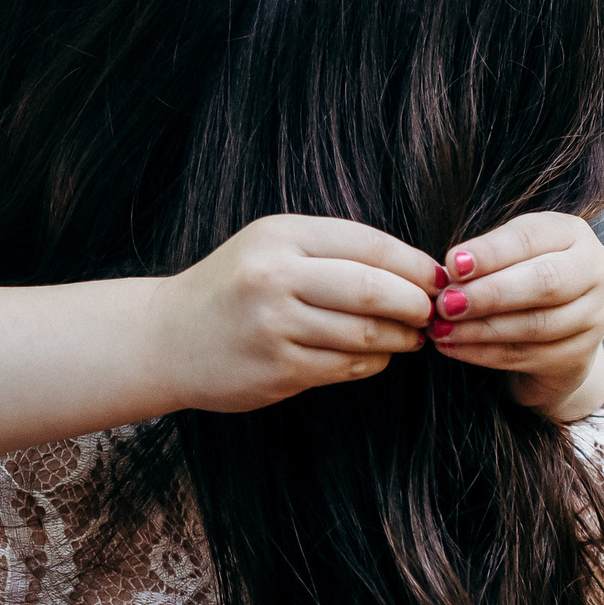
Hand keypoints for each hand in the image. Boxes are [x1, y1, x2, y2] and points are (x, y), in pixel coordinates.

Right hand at [154, 215, 437, 414]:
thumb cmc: (231, 289)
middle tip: (431, 312)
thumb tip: (415, 271)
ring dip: (400, 337)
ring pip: (366, 332)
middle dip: (415, 303)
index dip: (414, 264)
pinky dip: (372, 362)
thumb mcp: (270, 248)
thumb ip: (331, 251)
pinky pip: (347, 367)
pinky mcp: (278, 368)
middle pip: (374, 288)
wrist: (166, 338)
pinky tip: (373, 356)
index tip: (437, 278)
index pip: (368, 244)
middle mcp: (275, 276)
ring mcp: (275, 325)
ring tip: (410, 336)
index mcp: (279, 236)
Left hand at [430, 212, 603, 419]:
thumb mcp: (505, 256)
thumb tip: (449, 271)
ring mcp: (595, 316)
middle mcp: (595, 271)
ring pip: (536, 324)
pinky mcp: (581, 355)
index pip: (531, 238)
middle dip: (489, 294)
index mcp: (572, 233)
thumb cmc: (517, 277)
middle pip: (543, 282)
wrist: (552, 331)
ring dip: (481, 329)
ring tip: (441, 329)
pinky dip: (484, 353)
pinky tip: (453, 347)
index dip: (491, 252)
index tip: (452, 264)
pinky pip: (528, 355)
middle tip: (445, 303)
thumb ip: (483, 259)